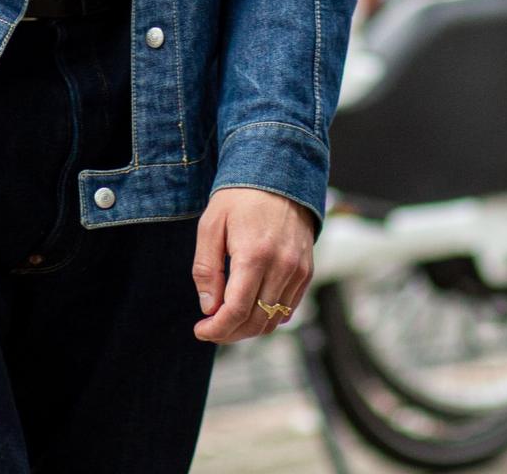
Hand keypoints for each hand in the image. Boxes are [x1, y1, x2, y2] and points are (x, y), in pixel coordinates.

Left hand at [192, 187, 315, 343]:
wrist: (278, 174)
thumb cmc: (239, 198)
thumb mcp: (211, 225)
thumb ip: (206, 268)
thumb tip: (209, 308)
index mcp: (254, 254)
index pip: (237, 310)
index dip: (216, 329)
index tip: (200, 330)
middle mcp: (282, 266)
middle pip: (256, 321)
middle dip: (230, 332)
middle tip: (210, 327)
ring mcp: (298, 270)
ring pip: (274, 319)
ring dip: (249, 328)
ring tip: (227, 320)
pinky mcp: (307, 271)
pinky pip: (288, 308)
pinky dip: (268, 316)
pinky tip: (250, 308)